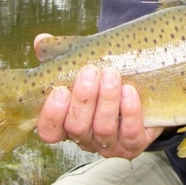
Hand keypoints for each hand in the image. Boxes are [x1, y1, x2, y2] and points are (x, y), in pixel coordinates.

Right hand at [33, 34, 163, 158]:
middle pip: (77, 127)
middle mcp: (86, 137)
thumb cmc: (105, 76)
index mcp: (67, 122)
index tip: (60, 89)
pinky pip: (131, 134)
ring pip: (103, 129)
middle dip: (83, 99)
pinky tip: (130, 91)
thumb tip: (39, 40)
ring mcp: (110, 144)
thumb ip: (61, 54)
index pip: (49, 130)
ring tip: (112, 74)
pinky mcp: (135, 143)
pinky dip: (130, 112)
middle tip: (90, 72)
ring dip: (107, 101)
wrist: (146, 85)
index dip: (52, 114)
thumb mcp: (83, 64)